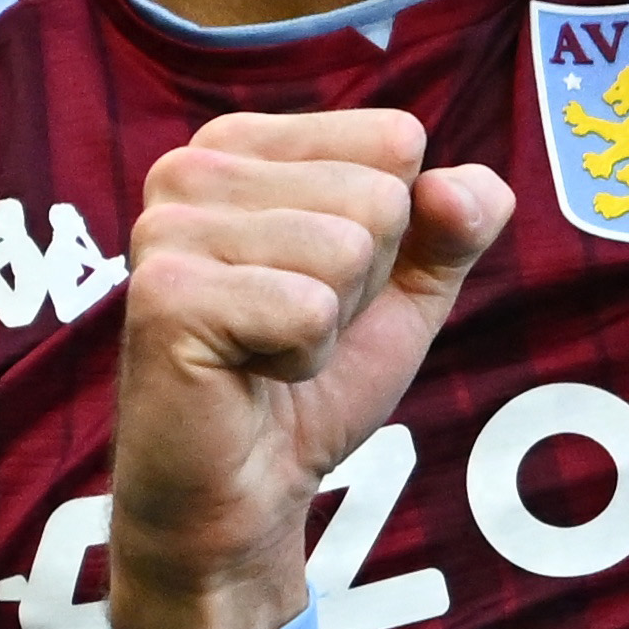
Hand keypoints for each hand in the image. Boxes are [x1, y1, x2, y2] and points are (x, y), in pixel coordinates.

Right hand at [109, 107, 510, 628]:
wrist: (246, 489)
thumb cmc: (314, 380)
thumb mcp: (409, 290)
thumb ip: (458, 224)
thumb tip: (460, 187)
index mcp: (245, 142)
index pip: (396, 140)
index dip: (393, 235)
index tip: (326, 283)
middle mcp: (192, 164)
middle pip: (378, 196)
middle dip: (363, 284)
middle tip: (296, 326)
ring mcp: (169, 224)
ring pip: (346, 249)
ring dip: (331, 324)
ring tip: (271, 347)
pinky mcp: (167, 292)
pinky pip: (308, 309)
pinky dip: (303, 358)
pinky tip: (251, 371)